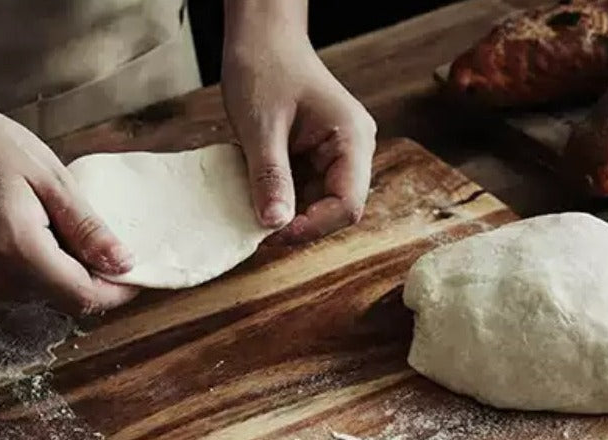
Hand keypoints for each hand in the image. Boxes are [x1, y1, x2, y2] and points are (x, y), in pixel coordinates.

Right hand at [0, 75, 138, 314]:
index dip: (117, 292)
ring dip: (67, 273)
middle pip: (67, 299)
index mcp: (18, 251)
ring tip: (59, 227)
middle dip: (93, 278)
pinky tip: (37, 235)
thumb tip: (124, 264)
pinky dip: (43, 270)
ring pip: (48, 297)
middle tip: (98, 238)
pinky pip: (24, 289)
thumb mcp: (51, 178)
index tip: (136, 273)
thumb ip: (88, 228)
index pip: (84, 297)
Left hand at [221, 4, 376, 243]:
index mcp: (352, 139)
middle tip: (259, 230)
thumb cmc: (265, 66)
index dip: (313, 226)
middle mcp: (352, 151)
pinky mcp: (317, 161)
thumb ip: (270, 177)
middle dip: (299, 224)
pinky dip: (281, 201)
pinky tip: (258, 197)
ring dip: (288, 215)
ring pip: (318, 206)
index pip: (347, 204)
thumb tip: (275, 225)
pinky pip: (304, 194)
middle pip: (335, 210)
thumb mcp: (262, 126)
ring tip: (255, 212)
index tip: (275, 233)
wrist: (261, 38)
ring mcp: (336, 157)